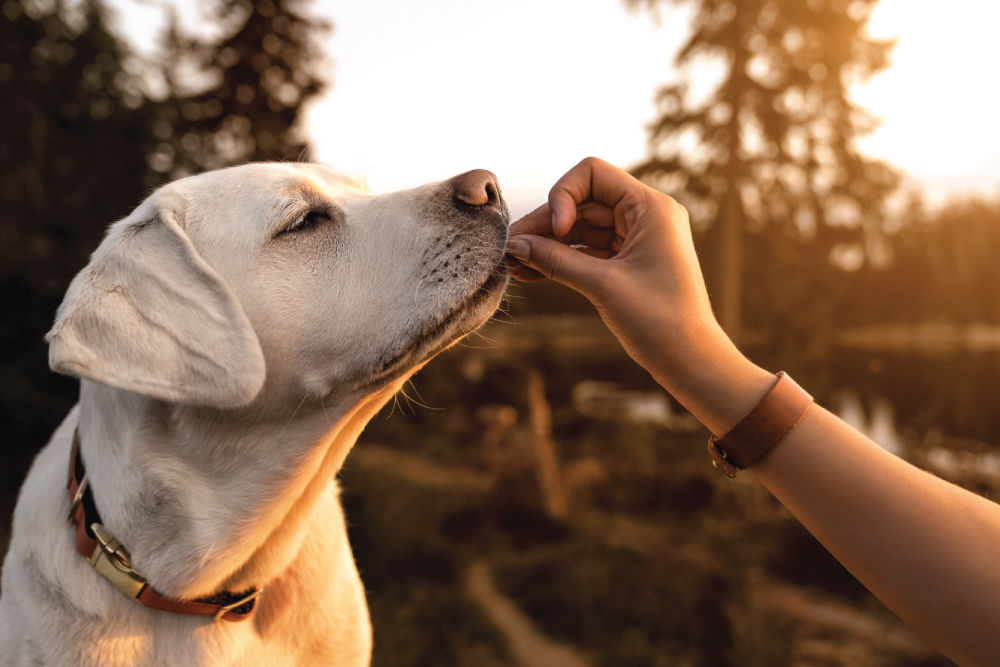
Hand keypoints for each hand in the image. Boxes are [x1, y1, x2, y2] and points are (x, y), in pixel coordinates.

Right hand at [506, 157, 771, 433]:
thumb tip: (514, 245)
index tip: (556, 231)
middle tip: (509, 249)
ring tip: (513, 264)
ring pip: (581, 228)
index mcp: (650, 207)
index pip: (593, 174)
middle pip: (582, 202)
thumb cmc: (658, 320)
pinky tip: (530, 272)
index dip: (564, 195)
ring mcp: (636, 238)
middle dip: (546, 225)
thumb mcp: (602, 286)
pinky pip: (588, 250)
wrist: (690, 360)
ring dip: (548, 244)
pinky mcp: (628, 262)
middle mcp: (645, 215)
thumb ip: (555, 260)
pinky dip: (562, 259)